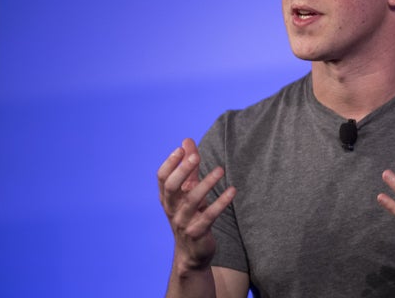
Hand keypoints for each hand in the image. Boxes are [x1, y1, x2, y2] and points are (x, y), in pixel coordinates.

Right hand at [157, 138, 235, 270]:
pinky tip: (232, 190)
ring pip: (191, 201)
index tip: (180, 149)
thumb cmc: (190, 214)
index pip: (162, 178)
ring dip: (206, 184)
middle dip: (182, 171)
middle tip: (196, 156)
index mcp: (167, 198)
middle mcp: (172, 209)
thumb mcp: (188, 190)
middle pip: (171, 188)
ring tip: (220, 170)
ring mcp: (183, 222)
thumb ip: (188, 166)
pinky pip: (209, 216)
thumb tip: (186, 140)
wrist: (192, 252)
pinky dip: (220, 203)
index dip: (170, 164)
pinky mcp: (197, 233)